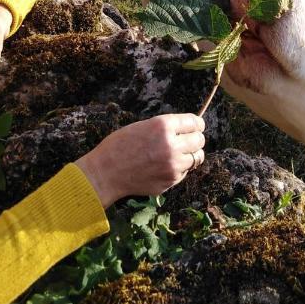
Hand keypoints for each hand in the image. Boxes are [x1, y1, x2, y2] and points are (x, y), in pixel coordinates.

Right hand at [75, 113, 205, 207]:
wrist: (106, 173)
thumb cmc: (119, 146)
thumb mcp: (142, 126)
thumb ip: (165, 128)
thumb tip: (186, 130)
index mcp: (163, 126)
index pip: (194, 122)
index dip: (197, 123)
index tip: (197, 126)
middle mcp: (171, 145)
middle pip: (199, 140)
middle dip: (195, 138)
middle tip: (189, 139)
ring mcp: (172, 165)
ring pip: (197, 158)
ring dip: (191, 154)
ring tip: (180, 153)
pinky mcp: (170, 181)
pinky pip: (184, 172)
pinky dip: (179, 168)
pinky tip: (164, 166)